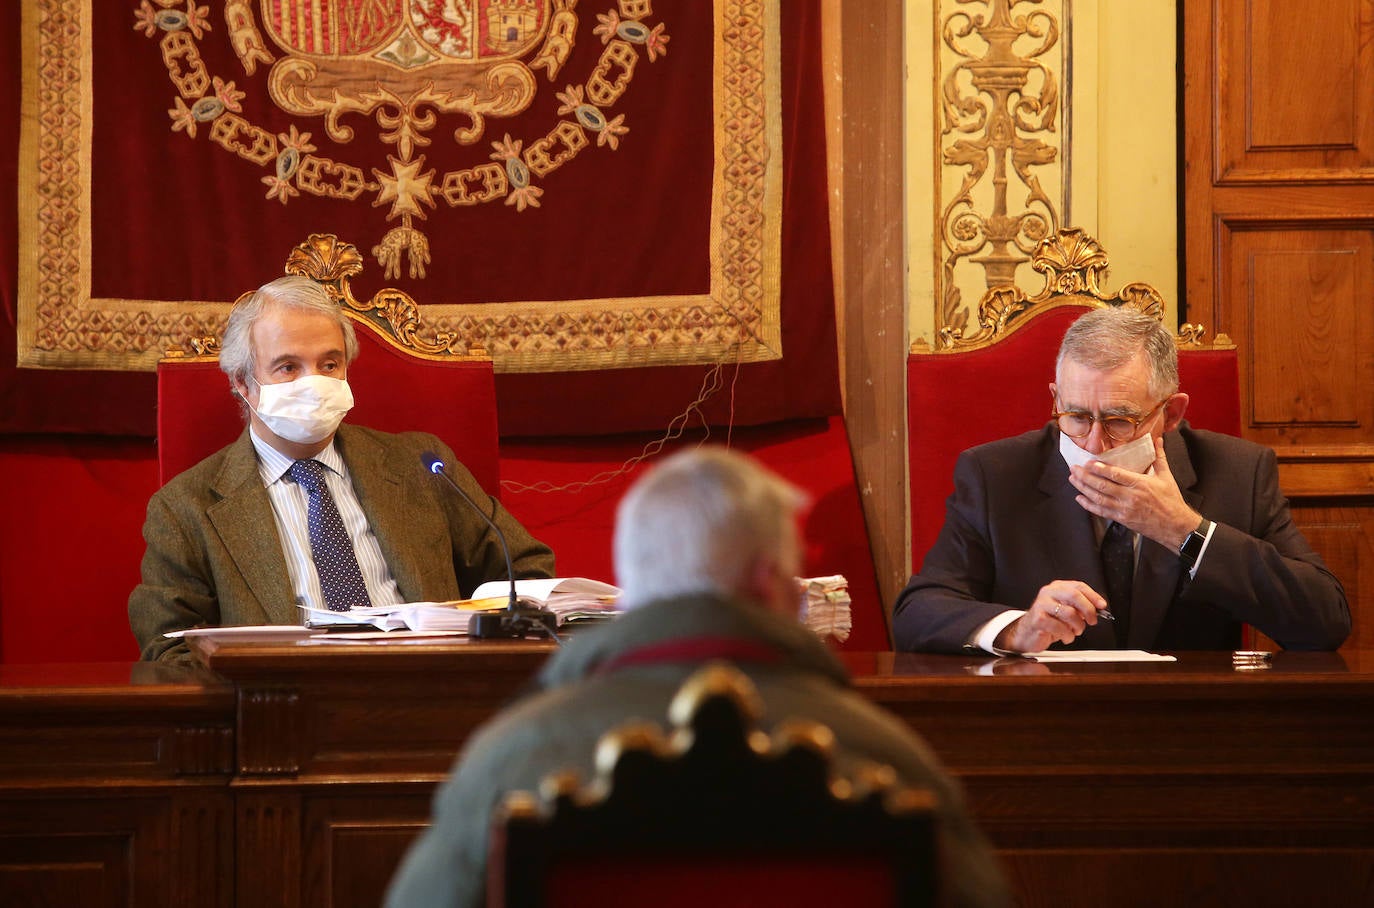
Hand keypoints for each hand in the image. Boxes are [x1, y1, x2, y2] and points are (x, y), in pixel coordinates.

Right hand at [994, 580, 1107, 651]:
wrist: (1027, 633)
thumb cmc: (1048, 621)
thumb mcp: (1065, 610)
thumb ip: (1080, 607)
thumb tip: (1098, 608)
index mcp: (1056, 588)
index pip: (1078, 586)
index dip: (1093, 596)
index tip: (1102, 606)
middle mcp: (1048, 593)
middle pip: (1074, 595)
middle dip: (1088, 610)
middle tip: (1092, 620)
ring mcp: (1041, 605)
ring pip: (1069, 613)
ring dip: (1078, 626)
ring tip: (1075, 631)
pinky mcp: (1038, 619)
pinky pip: (1060, 627)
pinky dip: (1067, 635)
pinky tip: (1064, 636)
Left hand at [1069, 436, 1199, 548]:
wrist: (1175, 526)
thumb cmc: (1171, 500)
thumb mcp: (1166, 476)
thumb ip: (1159, 457)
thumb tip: (1157, 439)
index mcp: (1141, 484)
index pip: (1116, 475)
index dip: (1100, 469)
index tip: (1087, 462)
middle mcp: (1130, 497)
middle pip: (1102, 486)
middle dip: (1085, 477)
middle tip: (1073, 468)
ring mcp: (1124, 509)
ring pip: (1099, 498)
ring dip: (1083, 488)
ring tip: (1073, 479)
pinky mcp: (1122, 519)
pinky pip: (1101, 512)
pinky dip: (1088, 505)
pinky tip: (1079, 498)